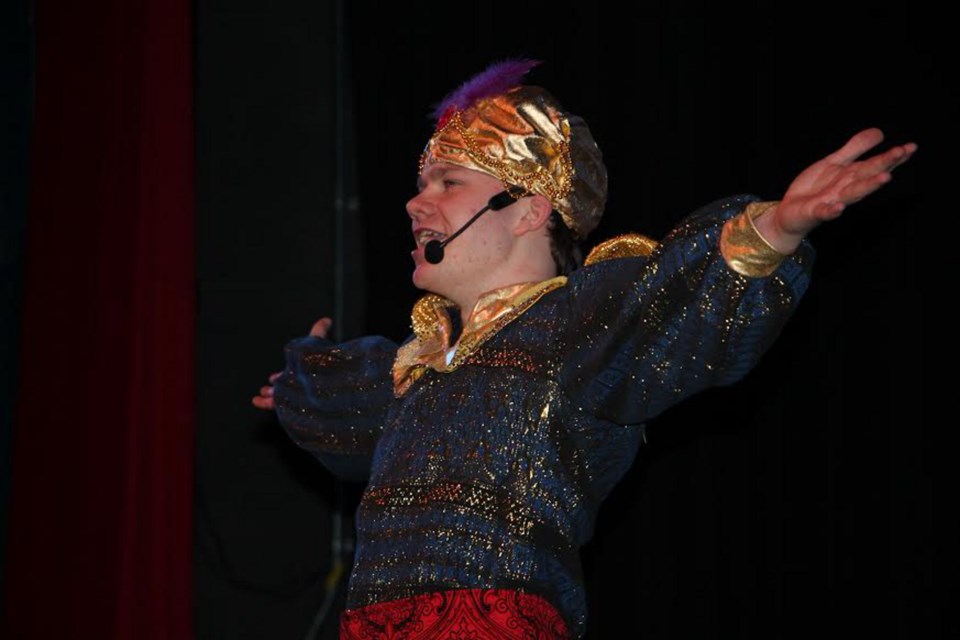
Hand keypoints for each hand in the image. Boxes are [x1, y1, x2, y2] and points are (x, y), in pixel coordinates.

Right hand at [251, 317, 332, 410]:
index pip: (292, 377)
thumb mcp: (316, 345)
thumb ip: (318, 333)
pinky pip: (280, 408)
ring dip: (268, 398)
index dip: (281, 377)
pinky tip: (259, 402)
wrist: (328, 386)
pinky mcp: (298, 408)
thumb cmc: (322, 365)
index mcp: (305, 374)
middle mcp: (303, 387)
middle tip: (265, 389)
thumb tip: (326, 320)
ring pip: (282, 399)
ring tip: (259, 397)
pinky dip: (267, 404)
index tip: (272, 378)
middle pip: (286, 390)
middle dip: (274, 389)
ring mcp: (301, 398)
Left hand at [754, 128, 916, 253]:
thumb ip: (855, 148)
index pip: (876, 165)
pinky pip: (825, 212)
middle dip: (885, 164)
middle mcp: (846, 189)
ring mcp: (832, 201)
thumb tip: (880, 132)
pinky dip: (832, 211)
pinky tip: (839, 208)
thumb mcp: (834, 163)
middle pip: (868, 175)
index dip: (893, 157)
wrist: (790, 212)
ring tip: (884, 178)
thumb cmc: (816, 188)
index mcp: (852, 176)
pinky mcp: (815, 212)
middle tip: (903, 152)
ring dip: (868, 187)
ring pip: (853, 194)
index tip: (911, 147)